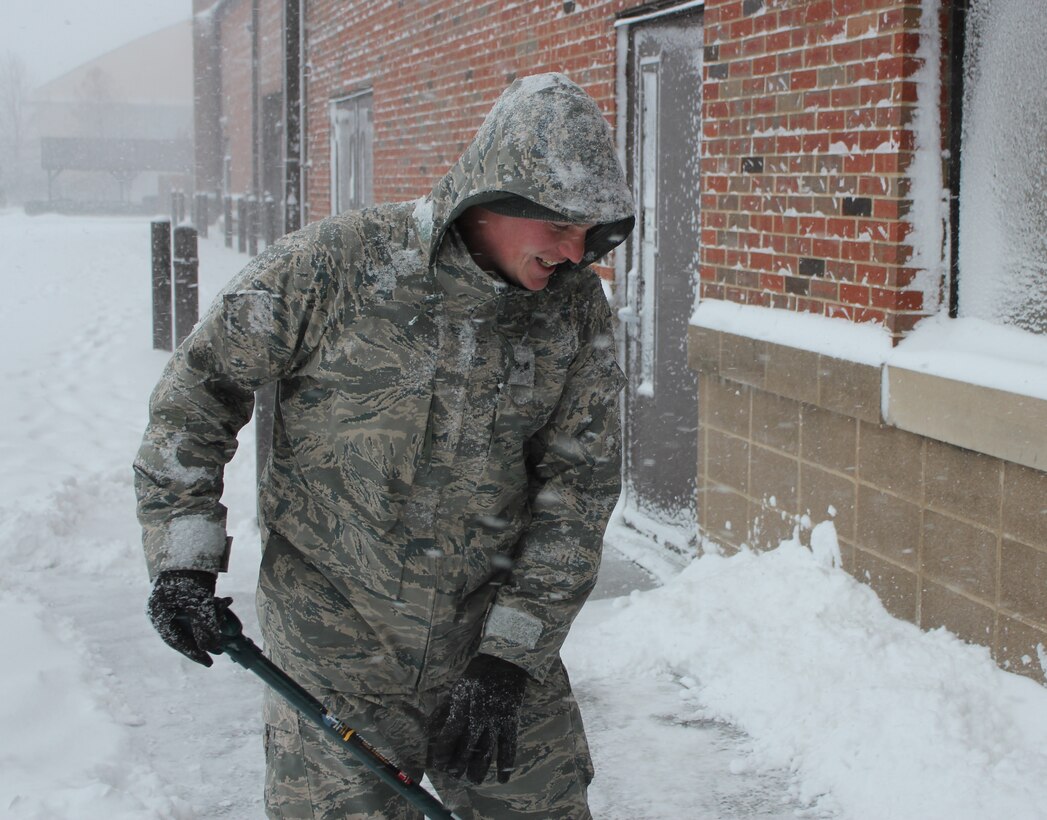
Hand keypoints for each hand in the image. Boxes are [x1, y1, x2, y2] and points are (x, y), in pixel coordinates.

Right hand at [146, 569, 228, 666]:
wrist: (189, 542)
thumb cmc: (189, 574)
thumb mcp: (199, 603)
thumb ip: (204, 626)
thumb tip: (211, 647)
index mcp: (158, 613)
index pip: (176, 640)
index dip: (193, 653)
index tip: (209, 663)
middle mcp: (162, 609)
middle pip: (185, 631)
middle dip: (205, 635)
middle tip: (222, 647)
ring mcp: (171, 601)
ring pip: (194, 619)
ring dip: (211, 618)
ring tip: (225, 610)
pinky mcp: (182, 594)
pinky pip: (197, 608)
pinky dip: (210, 608)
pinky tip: (224, 601)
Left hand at [427, 654, 528, 783]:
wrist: (505, 662)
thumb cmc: (477, 676)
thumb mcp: (457, 690)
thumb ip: (444, 711)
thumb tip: (430, 732)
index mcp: (463, 705)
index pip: (450, 733)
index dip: (442, 751)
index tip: (438, 764)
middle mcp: (479, 715)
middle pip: (467, 747)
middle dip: (458, 764)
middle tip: (454, 775)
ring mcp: (497, 720)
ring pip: (487, 751)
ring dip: (479, 769)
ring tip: (473, 780)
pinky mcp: (512, 722)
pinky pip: (510, 747)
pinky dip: (506, 765)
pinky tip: (502, 779)